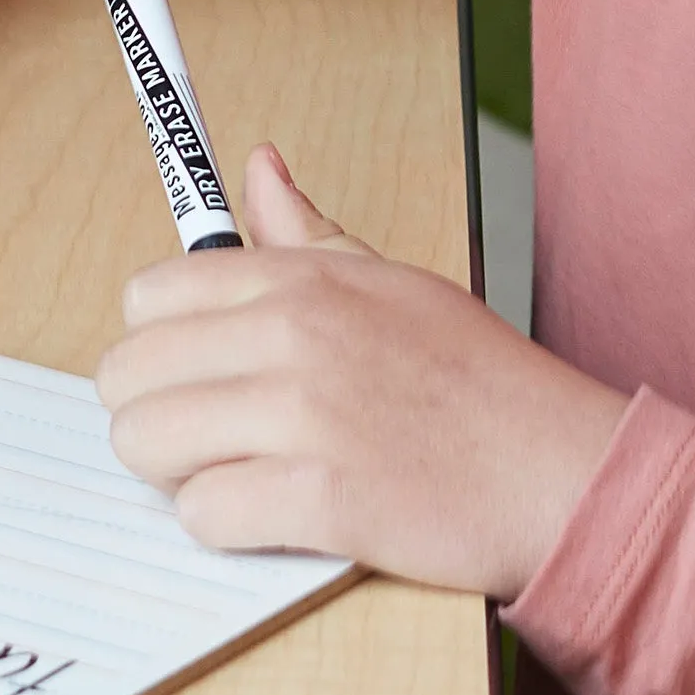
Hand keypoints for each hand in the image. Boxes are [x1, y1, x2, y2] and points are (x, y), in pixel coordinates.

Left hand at [94, 143, 622, 598]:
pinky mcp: (321, 498)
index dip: (157, 347)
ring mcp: (306, 416)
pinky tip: (278, 514)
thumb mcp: (394, 284)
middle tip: (214, 436)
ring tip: (244, 474)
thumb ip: (308, 234)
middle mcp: (295, 335)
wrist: (567, 474)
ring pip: (146, 445)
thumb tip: (257, 167)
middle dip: (155, 414)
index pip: (148, 297)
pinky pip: (203, 514)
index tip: (194, 372)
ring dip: (181, 472)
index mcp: (302, 279)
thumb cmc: (482, 387)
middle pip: (127, 375)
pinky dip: (227, 527)